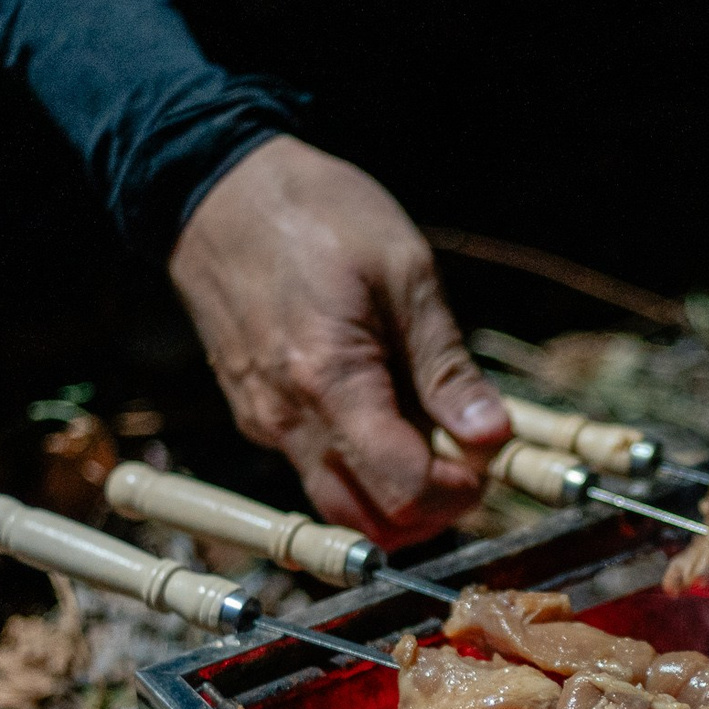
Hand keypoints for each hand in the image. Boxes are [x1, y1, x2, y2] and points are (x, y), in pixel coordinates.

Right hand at [170, 136, 509, 545]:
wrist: (217, 188)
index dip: (457, 490)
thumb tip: (492, 436)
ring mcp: (263, 421)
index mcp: (330, 380)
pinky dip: (359, 464)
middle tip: (465, 459)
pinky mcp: (254, 414)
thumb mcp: (406, 273)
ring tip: (429, 433)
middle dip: (428, 508)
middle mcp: (286, 418)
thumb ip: (445, 365)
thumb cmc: (318, 213)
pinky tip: (386, 411)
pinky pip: (312, 467)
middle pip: (366, 520)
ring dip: (392, 492)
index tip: (485, 455)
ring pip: (336, 502)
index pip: (401, 490)